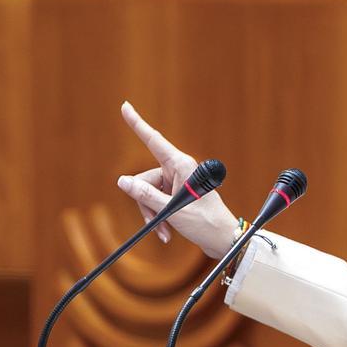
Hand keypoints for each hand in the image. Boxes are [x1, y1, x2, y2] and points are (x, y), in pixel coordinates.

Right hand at [117, 101, 239, 258]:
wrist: (223, 240)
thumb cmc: (205, 223)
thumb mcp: (172, 210)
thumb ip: (145, 196)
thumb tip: (123, 181)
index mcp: (181, 165)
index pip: (154, 140)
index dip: (137, 124)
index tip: (125, 106)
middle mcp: (179, 170)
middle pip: (146, 180)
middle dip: (146, 203)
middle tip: (157, 222)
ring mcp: (179, 183)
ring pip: (150, 194)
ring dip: (154, 214)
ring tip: (165, 231)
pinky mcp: (179, 195)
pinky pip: (158, 202)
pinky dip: (160, 218)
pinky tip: (167, 233)